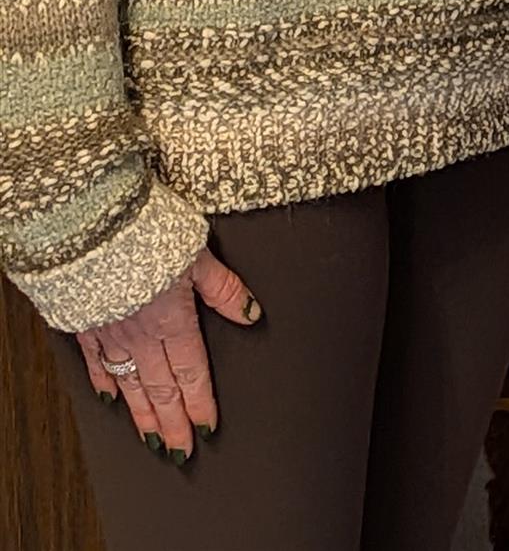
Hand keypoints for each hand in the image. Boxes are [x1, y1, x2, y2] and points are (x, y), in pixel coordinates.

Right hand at [76, 247, 260, 461]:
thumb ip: (224, 288)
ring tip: (153, 438)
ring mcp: (112, 333)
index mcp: (173, 320)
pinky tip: (111, 399)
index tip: (207, 427)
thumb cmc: (146, 235)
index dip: (201, 402)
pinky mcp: (87, 325)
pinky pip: (96, 363)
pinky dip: (105, 383)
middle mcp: (142, 335)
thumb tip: (250, 313)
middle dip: (174, 422)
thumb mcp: (198, 256)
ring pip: (131, 384)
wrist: (92, 229)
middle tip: (181, 451)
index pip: (192, 371)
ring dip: (143, 414)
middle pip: (162, 388)